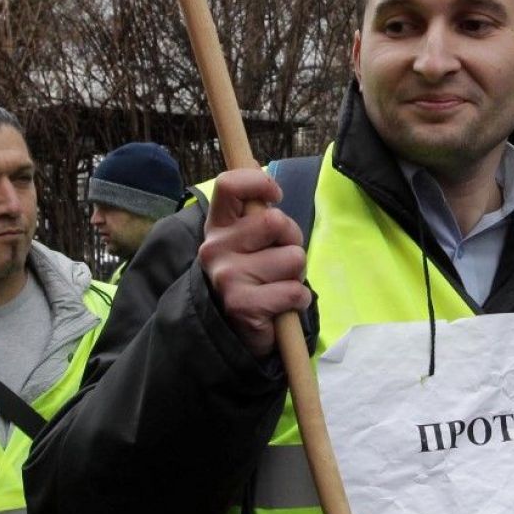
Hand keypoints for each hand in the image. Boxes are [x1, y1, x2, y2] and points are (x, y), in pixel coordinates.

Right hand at [198, 167, 310, 358]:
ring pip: (293, 258)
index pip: (229, 185)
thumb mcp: (249, 242)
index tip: (275, 197)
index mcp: (217, 226)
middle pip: (275, 221)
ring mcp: (227, 277)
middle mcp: (215, 248)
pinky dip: (298, 300)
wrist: (234, 330)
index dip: (259, 183)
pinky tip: (280, 306)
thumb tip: (273, 192)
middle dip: (292, 240)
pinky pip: (294, 292)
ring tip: (277, 285)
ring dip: (296, 274)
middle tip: (281, 259)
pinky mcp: (243, 305)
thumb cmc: (252, 277)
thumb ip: (259, 217)